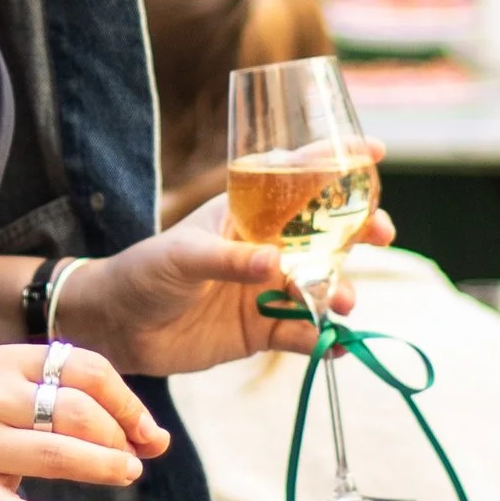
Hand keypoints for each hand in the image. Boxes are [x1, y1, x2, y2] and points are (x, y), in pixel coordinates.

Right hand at [0, 340, 170, 500]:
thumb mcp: (19, 394)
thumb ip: (83, 407)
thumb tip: (157, 440)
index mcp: (5, 362)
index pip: (85, 368)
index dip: (127, 401)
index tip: (147, 431)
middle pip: (75, 411)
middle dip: (118, 437)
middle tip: (133, 460)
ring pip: (55, 455)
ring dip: (103, 467)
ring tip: (127, 474)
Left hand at [54, 197, 396, 378]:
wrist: (118, 326)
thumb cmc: (145, 271)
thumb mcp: (183, 256)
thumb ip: (230, 260)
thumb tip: (277, 266)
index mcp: (247, 213)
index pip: (298, 178)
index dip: (337, 163)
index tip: (376, 154)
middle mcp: (266, 247)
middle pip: (326, 234)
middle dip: (360, 231)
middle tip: (381, 235)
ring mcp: (267, 289)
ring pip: (321, 285)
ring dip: (341, 291)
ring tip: (343, 303)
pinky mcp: (261, 330)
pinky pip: (302, 333)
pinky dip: (323, 340)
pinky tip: (336, 346)